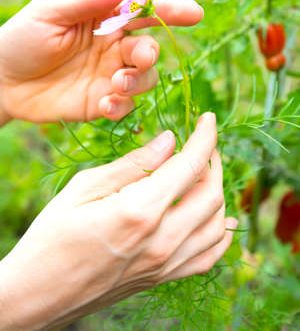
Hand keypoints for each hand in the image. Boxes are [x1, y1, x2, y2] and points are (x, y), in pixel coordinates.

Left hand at [0, 0, 202, 123]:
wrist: (1, 80)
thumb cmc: (22, 38)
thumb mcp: (52, 12)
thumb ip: (92, 0)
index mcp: (104, 19)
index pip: (144, 12)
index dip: (171, 11)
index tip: (195, 13)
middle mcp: (112, 47)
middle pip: (149, 49)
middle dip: (149, 54)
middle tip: (137, 57)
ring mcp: (109, 76)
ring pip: (145, 79)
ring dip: (138, 82)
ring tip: (116, 84)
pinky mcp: (101, 103)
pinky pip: (126, 106)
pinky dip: (122, 106)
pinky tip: (105, 104)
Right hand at [0, 113, 236, 329]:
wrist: (40, 293)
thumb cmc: (52, 235)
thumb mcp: (85, 187)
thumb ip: (133, 164)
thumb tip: (170, 140)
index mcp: (139, 210)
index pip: (190, 165)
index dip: (205, 137)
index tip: (208, 118)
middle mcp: (161, 240)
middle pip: (211, 193)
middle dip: (214, 161)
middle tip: (203, 144)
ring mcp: (166, 264)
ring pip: (217, 224)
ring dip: (218, 192)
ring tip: (205, 173)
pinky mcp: (164, 278)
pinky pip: (210, 255)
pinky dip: (220, 231)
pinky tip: (216, 216)